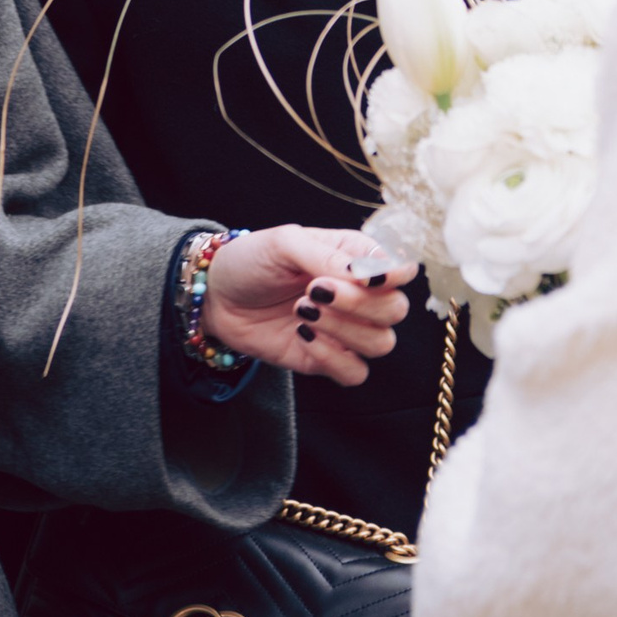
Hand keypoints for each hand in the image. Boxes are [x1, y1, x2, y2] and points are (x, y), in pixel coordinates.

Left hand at [199, 226, 416, 385]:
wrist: (216, 296)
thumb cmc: (252, 260)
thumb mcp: (286, 243)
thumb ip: (330, 257)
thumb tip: (373, 275)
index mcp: (356, 258)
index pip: (400, 270)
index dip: (393, 276)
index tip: (366, 277)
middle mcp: (359, 295)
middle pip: (395, 311)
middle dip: (359, 303)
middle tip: (314, 289)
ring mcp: (345, 330)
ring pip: (381, 344)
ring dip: (344, 329)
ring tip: (302, 309)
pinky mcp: (327, 360)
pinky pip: (355, 372)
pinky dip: (333, 358)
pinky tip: (303, 336)